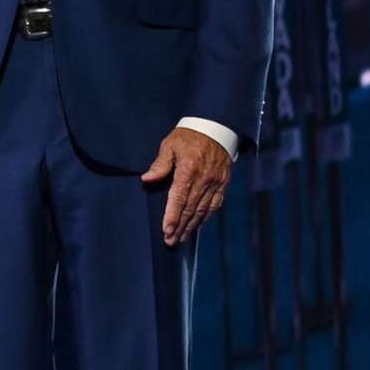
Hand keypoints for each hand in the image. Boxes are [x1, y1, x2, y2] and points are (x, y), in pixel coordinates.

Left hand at [141, 125, 231, 246]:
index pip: (179, 199)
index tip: (166, 230)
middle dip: (180, 227)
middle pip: (191, 209)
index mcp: (189, 170)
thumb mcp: (170, 145)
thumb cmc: (188, 137)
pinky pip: (215, 204)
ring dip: (192, 226)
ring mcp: (216, 183)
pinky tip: (198, 225)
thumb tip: (146, 179)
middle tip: (171, 241)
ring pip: (203, 210)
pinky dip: (206, 217)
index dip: (172, 216)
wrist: (216, 129)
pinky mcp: (224, 184)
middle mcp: (204, 179)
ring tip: (182, 238)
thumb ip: (160, 164)